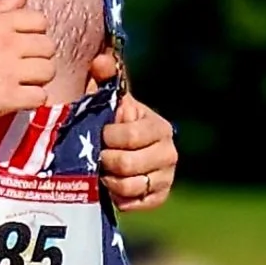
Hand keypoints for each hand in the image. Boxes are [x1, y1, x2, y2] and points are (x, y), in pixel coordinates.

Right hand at [0, 0, 57, 125]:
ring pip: (48, 71)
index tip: (24, 46)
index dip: (35, 35)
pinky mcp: (7, 97)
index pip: (40, 20)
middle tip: (23, 68)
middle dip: (39, 58)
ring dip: (37, 80)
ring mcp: (8, 70)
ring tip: (21, 84)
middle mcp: (5, 43)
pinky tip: (18, 99)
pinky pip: (39, 97)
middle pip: (48, 47)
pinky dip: (32, 101)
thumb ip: (0, 8)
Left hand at [99, 87, 176, 212]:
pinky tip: (112, 188)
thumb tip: (101, 61)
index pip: (130, 137)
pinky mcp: (160, 196)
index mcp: (158, 126)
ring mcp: (167, 176)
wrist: (121, 152)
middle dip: (105, 161)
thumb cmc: (112, 122)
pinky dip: (118, 198)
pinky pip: (135, 203)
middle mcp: (169, 151)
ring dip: (109, 181)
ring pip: (129, 186)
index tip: (99, 134)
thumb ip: (104, 77)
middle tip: (96, 156)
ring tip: (102, 171)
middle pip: (128, 164)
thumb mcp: (108, 99)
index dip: (108, 138)